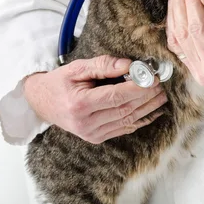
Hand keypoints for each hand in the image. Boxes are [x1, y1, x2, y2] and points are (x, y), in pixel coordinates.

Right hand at [23, 56, 166, 143]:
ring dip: (148, 109)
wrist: (42, 103)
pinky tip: (153, 111)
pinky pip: (123, 129)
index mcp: (79, 104)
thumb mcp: (77, 68)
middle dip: (146, 97)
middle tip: (161, 85)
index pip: (115, 96)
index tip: (152, 78)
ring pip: (127, 121)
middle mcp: (85, 123)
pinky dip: (140, 120)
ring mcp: (91, 134)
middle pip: (124, 109)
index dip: (137, 88)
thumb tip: (129, 65)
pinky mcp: (96, 138)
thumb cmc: (60, 82)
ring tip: (161, 96)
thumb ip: (103, 65)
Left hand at [166, 0, 203, 87]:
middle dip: (180, 4)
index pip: (196, 28)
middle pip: (182, 32)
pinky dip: (174, 26)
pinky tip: (175, 10)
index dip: (190, 3)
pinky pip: (178, 46)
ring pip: (176, 39)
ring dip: (174, 13)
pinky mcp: (196, 69)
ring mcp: (198, 73)